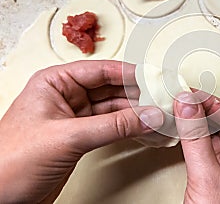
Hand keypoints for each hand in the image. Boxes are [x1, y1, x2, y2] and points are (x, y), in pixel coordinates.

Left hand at [0, 60, 163, 202]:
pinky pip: (112, 126)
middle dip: (137, 94)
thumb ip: (113, 126)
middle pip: (111, 88)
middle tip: (161, 99)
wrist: (0, 198)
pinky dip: (129, 128)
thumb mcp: (68, 137)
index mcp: (56, 82)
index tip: (154, 79)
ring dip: (136, 113)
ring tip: (158, 115)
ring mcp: (76, 117)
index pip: (102, 70)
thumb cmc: (11, 161)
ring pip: (114, 108)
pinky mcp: (81, 137)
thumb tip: (147, 116)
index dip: (130, 74)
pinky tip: (144, 128)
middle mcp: (67, 96)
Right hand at [174, 92, 219, 203]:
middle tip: (183, 101)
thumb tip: (188, 107)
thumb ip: (196, 139)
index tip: (192, 95)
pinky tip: (183, 129)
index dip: (213, 104)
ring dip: (197, 124)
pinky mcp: (217, 177)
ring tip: (180, 111)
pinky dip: (193, 139)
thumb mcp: (208, 178)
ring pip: (214, 136)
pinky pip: (205, 149)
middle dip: (203, 112)